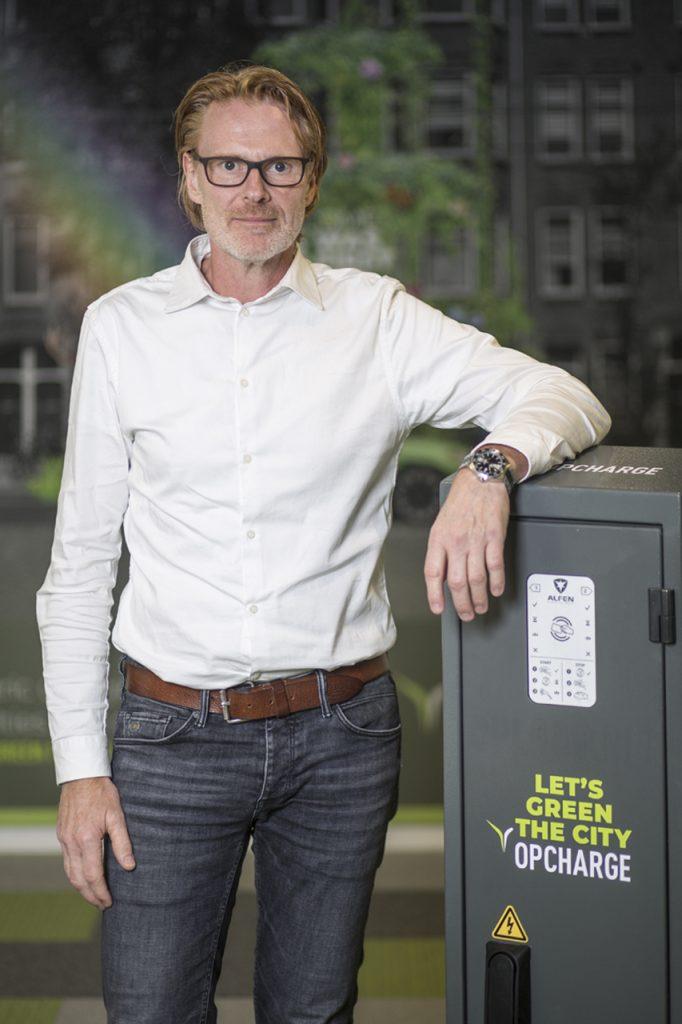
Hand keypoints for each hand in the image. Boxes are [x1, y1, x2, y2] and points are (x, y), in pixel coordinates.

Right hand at [57, 777, 135, 909]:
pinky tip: (84, 876)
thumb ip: (123, 842)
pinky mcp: (61, 834)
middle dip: (90, 895)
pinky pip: (66, 861)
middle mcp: (71, 842)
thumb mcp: (117, 815)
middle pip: (78, 879)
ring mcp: (64, 839)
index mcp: (87, 839)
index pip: (93, 875)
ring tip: (93, 895)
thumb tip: (129, 866)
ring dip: (81, 887)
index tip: (109, 902)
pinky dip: (74, 874)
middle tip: (102, 905)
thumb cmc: (102, 793)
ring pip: (69, 872)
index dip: (101, 892)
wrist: (81, 775)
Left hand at [424, 466, 509, 620]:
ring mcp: (476, 540)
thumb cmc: (460, 502)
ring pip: (476, 579)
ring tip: (481, 606)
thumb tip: (443, 575)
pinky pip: (495, 566)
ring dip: (479, 598)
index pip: (433, 572)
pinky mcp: (495, 537)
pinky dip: (496, 582)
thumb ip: (441, 549)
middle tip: (467, 614)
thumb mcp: (441, 524)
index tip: (438, 608)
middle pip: (457, 582)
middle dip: (462, 604)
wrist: (481, 480)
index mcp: (439, 538)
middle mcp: (456, 541)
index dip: (434, 594)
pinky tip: (496, 590)